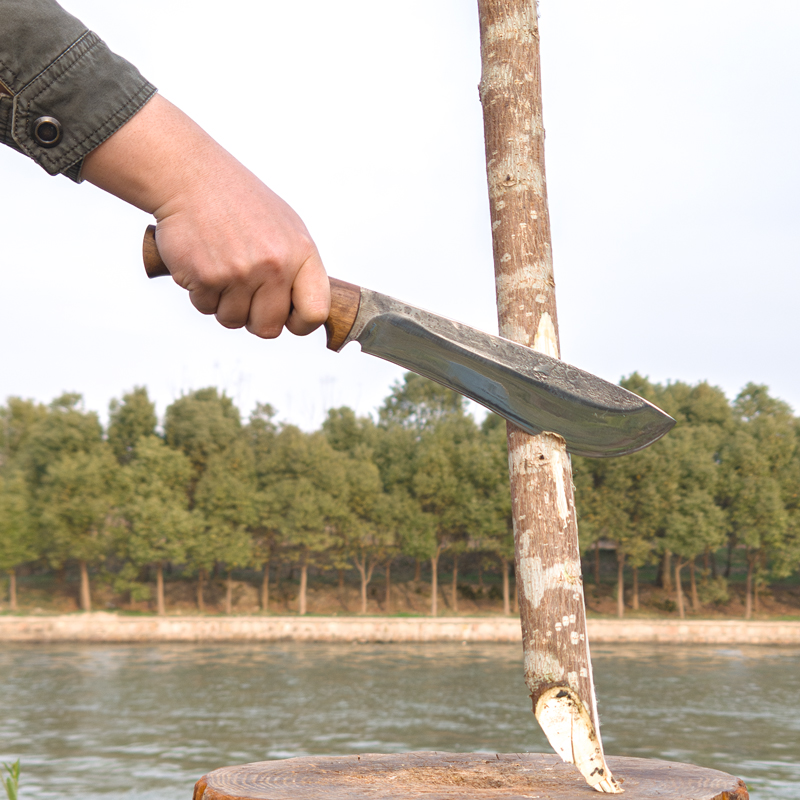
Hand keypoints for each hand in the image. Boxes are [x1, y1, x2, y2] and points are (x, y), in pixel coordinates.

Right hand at [82, 94, 329, 337]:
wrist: (191, 178)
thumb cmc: (239, 201)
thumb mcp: (287, 227)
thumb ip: (298, 269)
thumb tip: (306, 311)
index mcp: (301, 254)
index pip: (315, 312)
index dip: (301, 324)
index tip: (289, 320)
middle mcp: (274, 266)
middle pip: (269, 328)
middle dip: (255, 319)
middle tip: (246, 294)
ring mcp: (240, 273)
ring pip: (233, 321)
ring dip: (224, 304)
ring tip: (223, 270)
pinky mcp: (206, 277)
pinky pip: (205, 308)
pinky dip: (201, 293)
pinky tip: (204, 264)